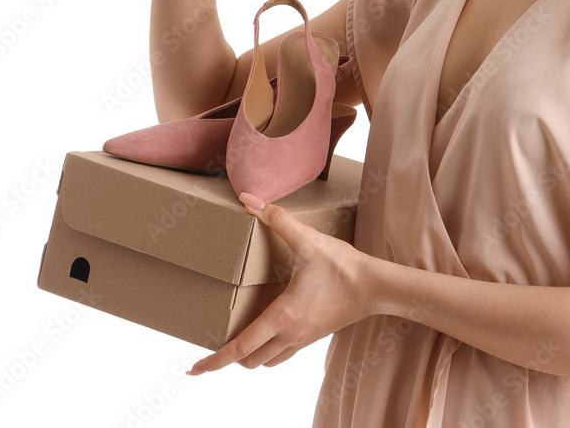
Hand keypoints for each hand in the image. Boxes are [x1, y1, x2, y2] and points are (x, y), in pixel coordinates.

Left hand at [186, 192, 374, 373]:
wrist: (375, 286)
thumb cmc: (342, 266)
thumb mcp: (308, 240)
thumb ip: (277, 219)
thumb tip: (248, 200)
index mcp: (282, 316)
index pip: (240, 347)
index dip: (214, 361)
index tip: (194, 369)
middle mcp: (289, 334)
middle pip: (249, 360)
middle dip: (228, 358)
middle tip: (211, 347)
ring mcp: (303, 339)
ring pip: (267, 361)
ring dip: (249, 356)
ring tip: (237, 340)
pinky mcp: (314, 336)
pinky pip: (283, 353)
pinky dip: (268, 351)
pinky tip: (268, 332)